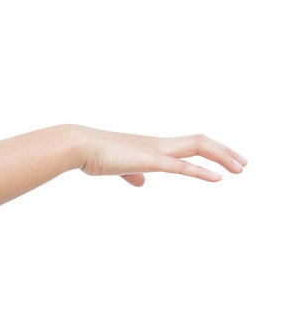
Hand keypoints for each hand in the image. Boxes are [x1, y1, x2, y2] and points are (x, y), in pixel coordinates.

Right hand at [74, 125, 247, 186]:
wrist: (80, 146)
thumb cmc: (96, 155)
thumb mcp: (118, 167)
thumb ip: (132, 174)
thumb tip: (141, 183)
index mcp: (153, 147)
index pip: (189, 145)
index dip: (210, 151)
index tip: (226, 162)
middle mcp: (159, 145)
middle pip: (200, 142)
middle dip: (225, 152)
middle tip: (243, 164)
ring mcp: (156, 151)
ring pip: (197, 147)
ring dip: (222, 156)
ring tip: (240, 168)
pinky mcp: (150, 161)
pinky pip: (181, 166)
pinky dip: (202, 171)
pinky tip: (218, 178)